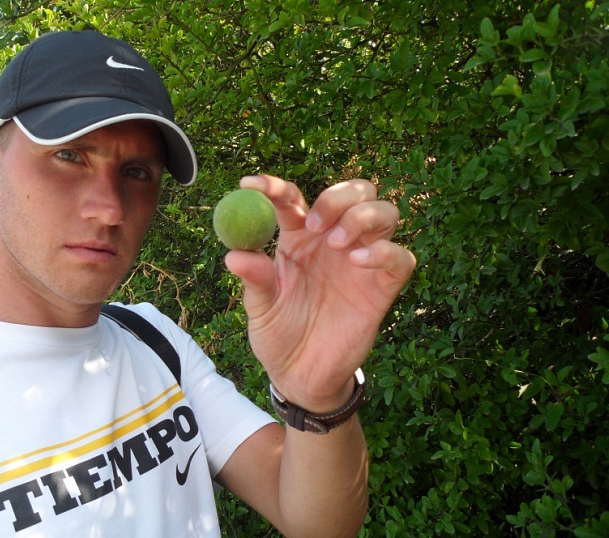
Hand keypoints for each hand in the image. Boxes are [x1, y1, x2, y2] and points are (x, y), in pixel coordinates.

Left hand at [224, 175, 415, 411]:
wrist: (302, 375)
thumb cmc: (278, 335)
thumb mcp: (260, 309)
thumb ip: (255, 280)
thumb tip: (234, 255)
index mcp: (298, 236)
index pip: (292, 197)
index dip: (272, 186)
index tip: (250, 185)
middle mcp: (333, 240)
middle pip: (354, 191)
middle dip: (338, 196)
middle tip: (315, 223)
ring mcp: (362, 260)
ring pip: (385, 211)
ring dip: (362, 216)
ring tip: (337, 244)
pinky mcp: (383, 286)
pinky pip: (400, 256)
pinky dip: (384, 251)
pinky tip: (359, 262)